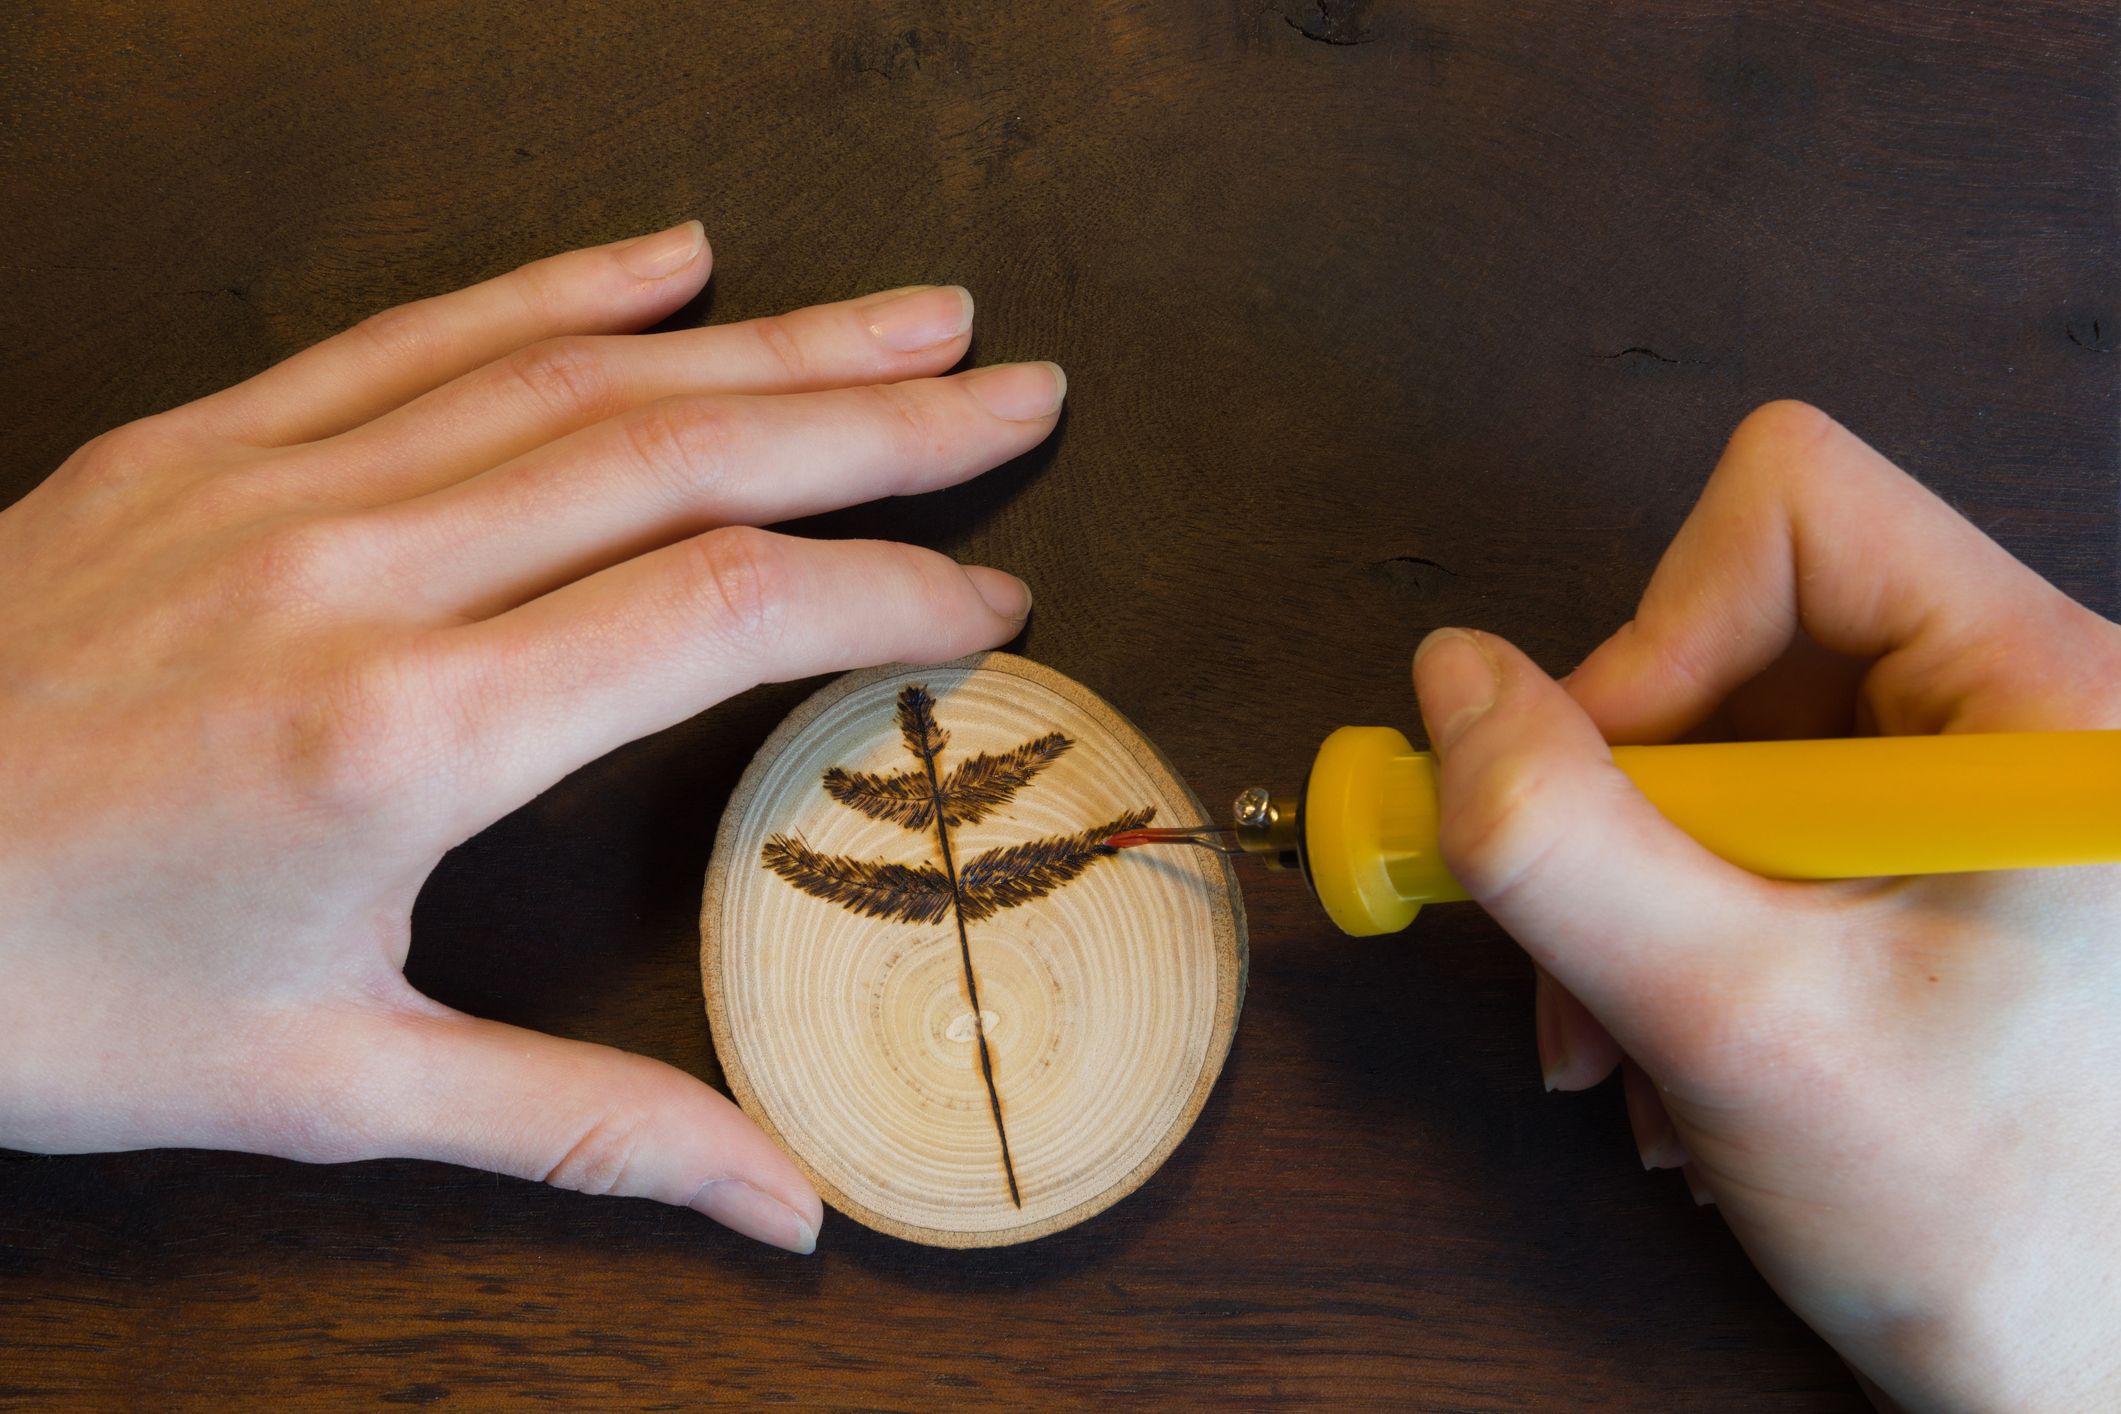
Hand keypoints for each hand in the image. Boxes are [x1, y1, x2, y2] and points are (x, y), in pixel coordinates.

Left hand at [0, 221, 1060, 1254]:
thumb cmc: (52, 998)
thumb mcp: (327, 1087)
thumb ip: (585, 1126)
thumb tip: (787, 1212)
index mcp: (407, 733)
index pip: (719, 609)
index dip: (886, 588)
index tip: (994, 601)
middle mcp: (360, 571)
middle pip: (680, 450)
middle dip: (878, 419)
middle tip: (1022, 384)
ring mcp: (275, 481)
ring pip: (571, 373)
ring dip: (763, 338)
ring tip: (908, 318)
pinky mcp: (200, 441)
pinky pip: (416, 332)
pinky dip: (557, 283)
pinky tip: (668, 255)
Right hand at [1412, 403, 2120, 1409]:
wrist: (2074, 1373)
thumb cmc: (1988, 1221)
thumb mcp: (1736, 1022)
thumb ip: (1564, 842)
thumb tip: (1451, 685)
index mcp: (2042, 694)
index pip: (1791, 509)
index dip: (1656, 633)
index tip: (1608, 798)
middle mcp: (2017, 707)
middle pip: (1733, 628)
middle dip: (1627, 804)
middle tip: (1594, 951)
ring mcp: (1968, 780)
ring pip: (1717, 734)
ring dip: (1634, 888)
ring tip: (1639, 1038)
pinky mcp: (1923, 847)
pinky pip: (1744, 818)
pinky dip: (1677, 923)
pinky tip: (1686, 1043)